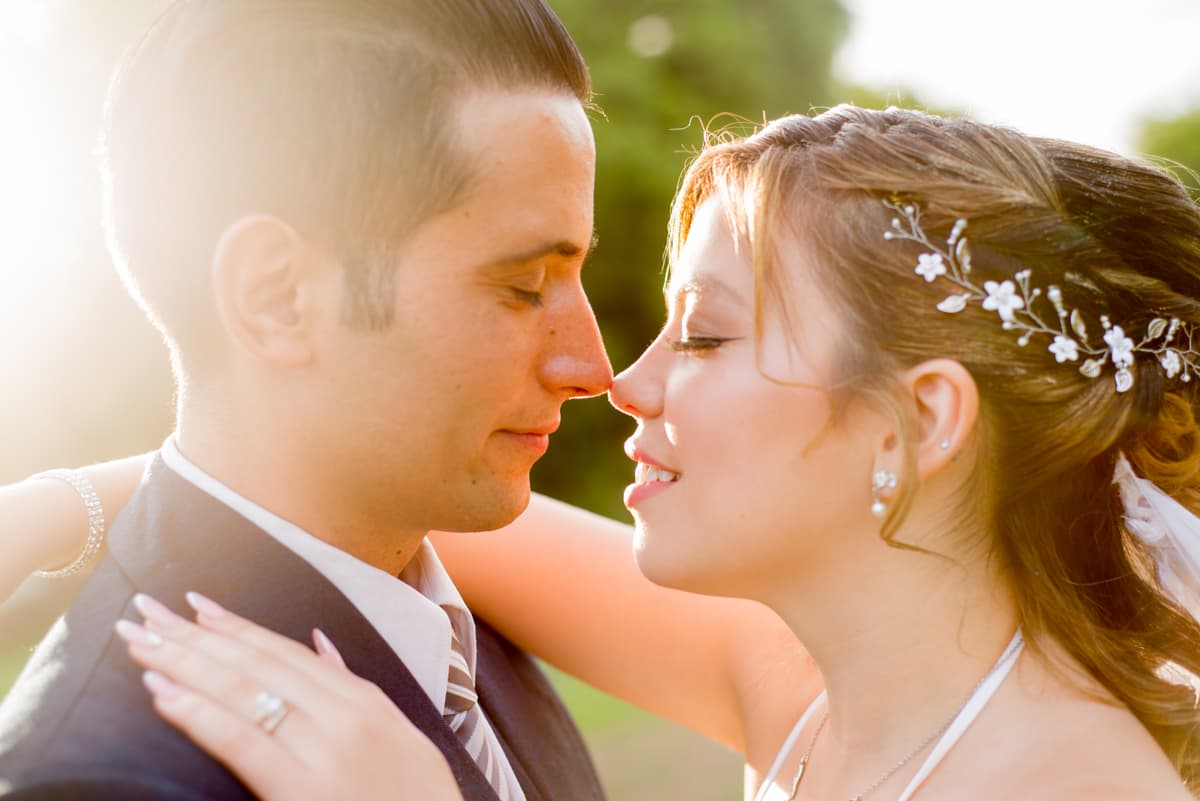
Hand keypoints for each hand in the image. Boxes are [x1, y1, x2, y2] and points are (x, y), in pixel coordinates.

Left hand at [115, 592, 465, 800]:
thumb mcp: (401, 738)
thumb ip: (356, 688)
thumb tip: (322, 644)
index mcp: (365, 701)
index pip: (287, 651)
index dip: (236, 626)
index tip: (194, 605)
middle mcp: (343, 714)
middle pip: (256, 662)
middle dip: (194, 635)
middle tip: (145, 611)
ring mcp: (325, 749)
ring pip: (243, 691)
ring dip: (183, 663)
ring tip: (140, 644)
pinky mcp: (303, 789)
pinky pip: (243, 742)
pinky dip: (199, 714)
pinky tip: (163, 695)